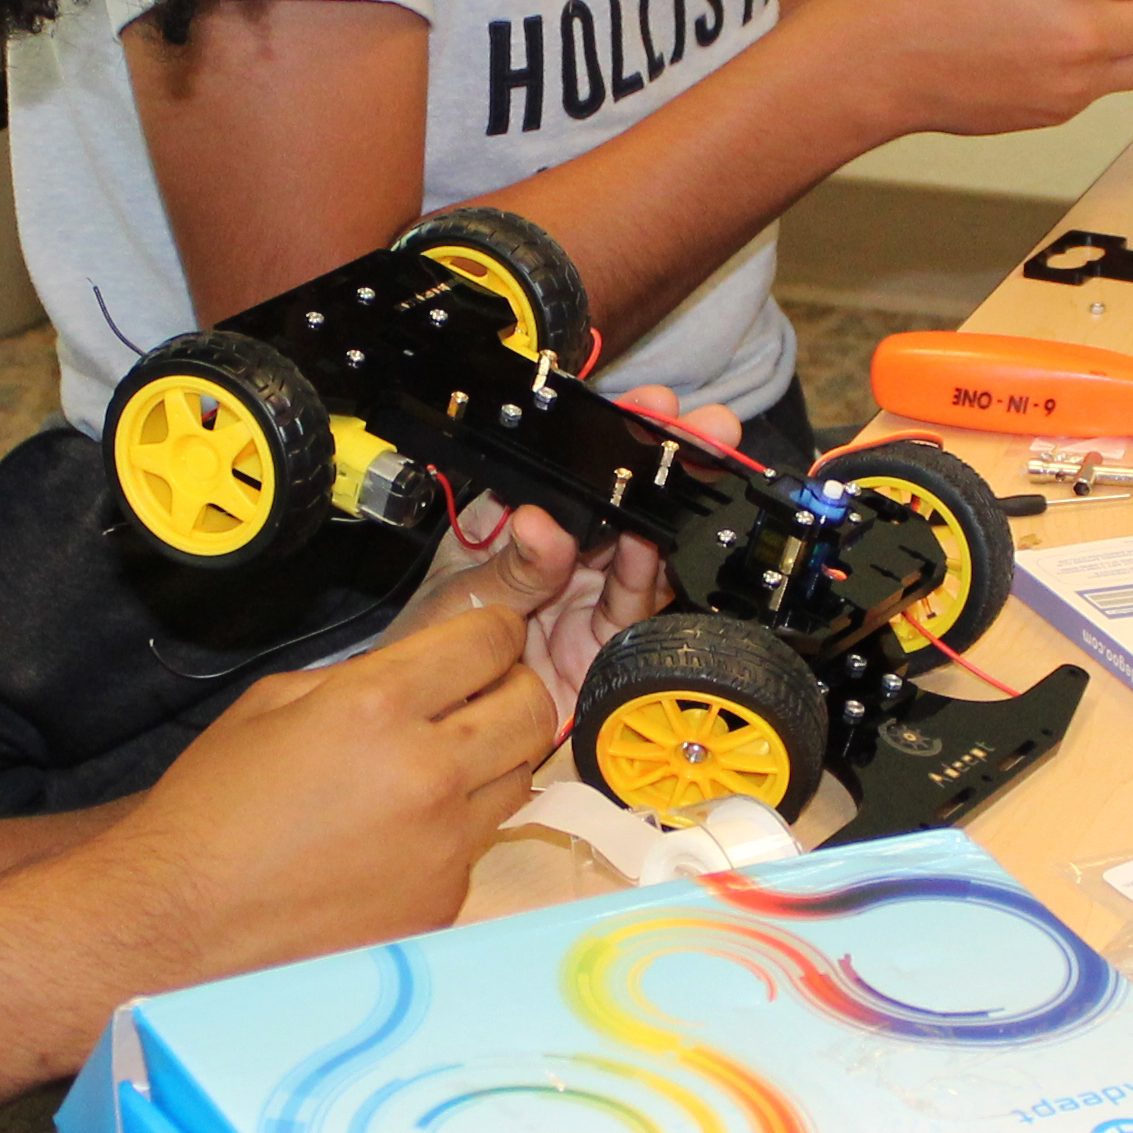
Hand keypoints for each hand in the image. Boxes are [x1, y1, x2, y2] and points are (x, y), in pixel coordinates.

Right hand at [100, 595, 562, 982]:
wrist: (179, 922)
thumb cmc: (211, 807)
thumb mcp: (272, 702)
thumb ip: (358, 679)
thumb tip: (418, 675)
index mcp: (376, 707)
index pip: (488, 643)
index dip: (494, 631)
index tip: (486, 639)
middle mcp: (426, 774)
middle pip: (532, 708)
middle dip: (513, 689)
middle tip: (480, 695)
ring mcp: (443, 848)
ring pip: (520, 777)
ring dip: (492, 759)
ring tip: (438, 765)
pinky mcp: (443, 904)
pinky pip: (477, 845)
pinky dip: (454, 829)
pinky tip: (398, 837)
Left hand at [387, 387, 744, 718]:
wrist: (440, 724)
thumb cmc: (431, 647)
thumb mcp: (461, 597)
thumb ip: (512, 567)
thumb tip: (544, 527)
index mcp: (517, 520)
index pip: (567, 466)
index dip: (608, 434)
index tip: (644, 408)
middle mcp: (561, 551)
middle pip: (618, 499)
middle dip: (662, 462)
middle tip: (702, 429)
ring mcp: (588, 592)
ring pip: (640, 545)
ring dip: (665, 512)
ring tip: (677, 482)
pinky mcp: (607, 637)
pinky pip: (637, 600)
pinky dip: (648, 572)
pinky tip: (653, 543)